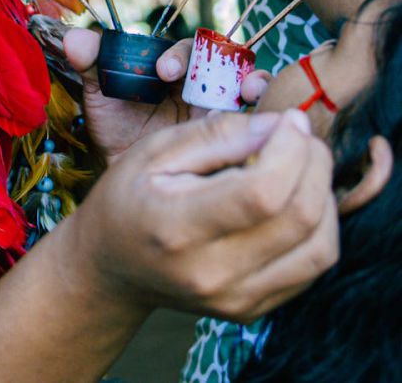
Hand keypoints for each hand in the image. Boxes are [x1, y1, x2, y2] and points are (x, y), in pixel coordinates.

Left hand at [62, 28, 270, 162]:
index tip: (163, 70)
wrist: (128, 175)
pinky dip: (265, 115)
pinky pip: (259, 119)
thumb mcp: (102, 97)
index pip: (188, 47)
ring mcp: (224, 105)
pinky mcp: (238, 132)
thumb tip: (73, 39)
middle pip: (228, 59)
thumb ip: (94, 65)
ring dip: (256, 82)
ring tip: (250, 91)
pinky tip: (263, 123)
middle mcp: (204, 79)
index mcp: (176, 66)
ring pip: (251, 82)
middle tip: (216, 78)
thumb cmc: (117, 129)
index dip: (180, 53)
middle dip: (226, 63)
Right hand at [62, 110, 337, 322]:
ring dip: (323, 196)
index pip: (263, 192)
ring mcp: (235, 298)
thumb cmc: (126, 200)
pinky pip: (313, 265)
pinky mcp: (253, 309)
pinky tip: (293, 202)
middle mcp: (210, 273)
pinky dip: (318, 226)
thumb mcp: (152, 151)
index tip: (287, 122)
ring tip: (300, 169)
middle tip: (299, 138)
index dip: (290, 149)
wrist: (108, 268)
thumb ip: (215, 134)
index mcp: (176, 228)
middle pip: (300, 216)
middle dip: (314, 163)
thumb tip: (280, 125)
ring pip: (320, 246)